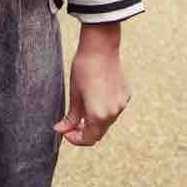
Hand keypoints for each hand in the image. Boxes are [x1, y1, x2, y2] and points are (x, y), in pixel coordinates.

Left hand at [54, 23, 129, 146]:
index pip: (88, 138)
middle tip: (70, 124)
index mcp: (98, 114)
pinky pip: (114, 109)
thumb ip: (70, 117)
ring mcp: (121, 104)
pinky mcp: (126, 95)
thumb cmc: (83, 68)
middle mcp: (113, 113)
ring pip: (107, 122)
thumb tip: (61, 130)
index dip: (75, 139)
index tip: (65, 132)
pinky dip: (104, 110)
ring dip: (94, 121)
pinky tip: (95, 97)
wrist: (101, 47)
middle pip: (98, 132)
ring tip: (82, 110)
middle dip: (84, 131)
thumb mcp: (74, 94)